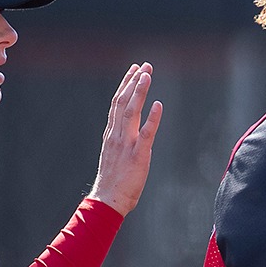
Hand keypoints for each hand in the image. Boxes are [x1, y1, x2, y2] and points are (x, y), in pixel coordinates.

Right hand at [87, 63, 162, 215]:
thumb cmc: (114, 182)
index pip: (117, 103)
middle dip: (134, 81)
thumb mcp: (115, 155)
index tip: (134, 70)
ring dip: (139, 92)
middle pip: (122, 102)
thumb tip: (132, 133)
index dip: (126, 85)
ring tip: (147, 75)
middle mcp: (116, 135)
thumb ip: (121, 141)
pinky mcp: (138, 155)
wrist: (108, 200)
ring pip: (130, 111)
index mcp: (111, 134)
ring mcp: (126, 144)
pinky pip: (146, 133)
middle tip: (145, 65)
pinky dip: (152, 118)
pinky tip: (158, 104)